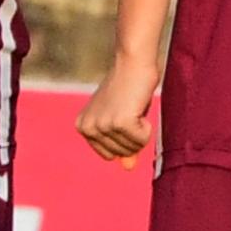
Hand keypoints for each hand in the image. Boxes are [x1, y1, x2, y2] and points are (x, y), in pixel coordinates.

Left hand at [79, 50, 160, 164]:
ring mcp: (103, 125)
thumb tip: (127, 168)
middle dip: (133, 136)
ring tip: (133, 106)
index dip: (123, 139)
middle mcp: (89, 128)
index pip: (110, 155)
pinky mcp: (120, 122)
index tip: (123, 115)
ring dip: (140, 130)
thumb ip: (121, 145)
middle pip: (121, 154)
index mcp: (83, 127)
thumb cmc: (128, 89)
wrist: (133, 62)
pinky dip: (147, 127)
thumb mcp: (121, 120)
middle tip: (130, 109)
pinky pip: (142, 140)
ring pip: (133, 148)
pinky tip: (139, 107)